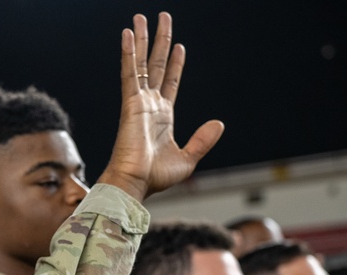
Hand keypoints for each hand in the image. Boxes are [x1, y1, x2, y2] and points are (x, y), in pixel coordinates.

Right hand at [97, 12, 224, 200]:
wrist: (135, 184)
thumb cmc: (155, 178)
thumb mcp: (188, 159)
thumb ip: (203, 140)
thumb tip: (218, 124)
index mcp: (162, 118)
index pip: (170, 83)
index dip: (176, 64)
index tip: (179, 46)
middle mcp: (149, 106)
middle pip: (156, 66)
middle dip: (160, 42)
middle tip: (162, 19)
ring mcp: (139, 102)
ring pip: (143, 63)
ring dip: (143, 39)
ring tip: (141, 18)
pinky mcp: (130, 103)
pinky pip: (130, 72)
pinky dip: (129, 53)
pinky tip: (128, 34)